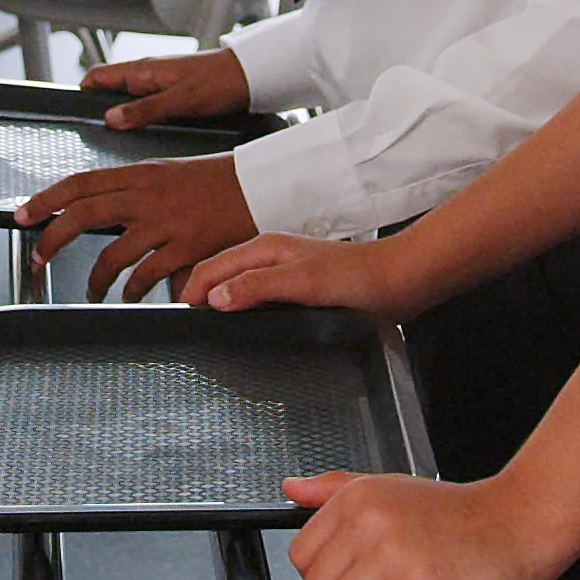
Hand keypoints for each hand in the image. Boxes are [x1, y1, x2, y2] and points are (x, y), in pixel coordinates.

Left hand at [12, 153, 257, 299]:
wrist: (256, 186)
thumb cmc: (210, 181)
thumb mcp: (164, 174)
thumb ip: (129, 190)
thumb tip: (93, 210)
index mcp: (138, 173)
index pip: (79, 183)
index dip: (45, 200)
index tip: (23, 214)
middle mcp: (145, 195)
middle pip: (84, 215)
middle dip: (52, 238)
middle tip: (37, 258)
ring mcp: (164, 223)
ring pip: (113, 254)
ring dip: (95, 279)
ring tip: (91, 290)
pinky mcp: (184, 248)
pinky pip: (146, 275)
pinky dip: (132, 290)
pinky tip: (129, 296)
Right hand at [83, 48, 251, 129]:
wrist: (252, 77)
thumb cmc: (220, 81)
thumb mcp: (180, 99)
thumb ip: (144, 109)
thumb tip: (111, 118)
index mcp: (143, 71)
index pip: (98, 76)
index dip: (83, 92)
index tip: (73, 113)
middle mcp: (148, 77)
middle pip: (110, 92)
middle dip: (99, 110)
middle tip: (91, 136)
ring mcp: (160, 86)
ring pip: (128, 101)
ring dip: (120, 117)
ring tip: (114, 141)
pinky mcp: (173, 97)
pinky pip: (146, 107)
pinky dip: (138, 120)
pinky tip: (143, 137)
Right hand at [179, 230, 431, 319]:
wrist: (401, 282)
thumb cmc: (359, 278)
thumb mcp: (303, 281)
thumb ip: (257, 286)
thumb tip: (215, 298)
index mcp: (265, 249)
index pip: (211, 268)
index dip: (190, 293)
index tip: (178, 319)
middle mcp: (271, 259)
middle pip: (220, 276)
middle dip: (198, 297)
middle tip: (185, 328)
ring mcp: (284, 275)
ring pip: (238, 288)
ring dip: (220, 306)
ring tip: (207, 330)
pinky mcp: (298, 292)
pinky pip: (258, 300)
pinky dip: (242, 312)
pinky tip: (245, 329)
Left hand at [285, 468, 577, 579]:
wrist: (520, 520)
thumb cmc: (459, 513)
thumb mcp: (392, 487)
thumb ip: (336, 488)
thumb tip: (292, 487)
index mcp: (358, 496)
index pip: (302, 556)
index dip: (326, 578)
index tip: (355, 577)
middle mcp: (371, 519)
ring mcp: (396, 551)